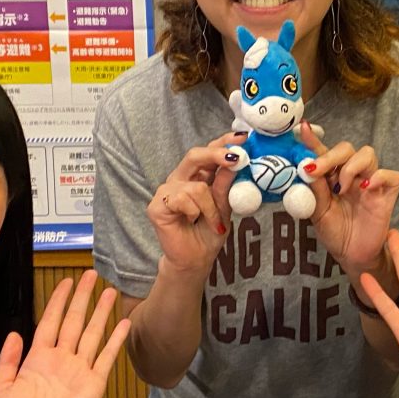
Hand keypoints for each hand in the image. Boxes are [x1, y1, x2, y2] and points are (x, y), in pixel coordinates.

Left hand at [0, 271, 129, 397]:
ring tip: (110, 291)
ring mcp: (79, 371)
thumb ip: (7, 361)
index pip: (50, 322)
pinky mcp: (93, 385)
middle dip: (81, 298)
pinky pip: (106, 358)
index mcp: (37, 360)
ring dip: (101, 313)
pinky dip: (115, 341)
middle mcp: (60, 361)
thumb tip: (15, 332)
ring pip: (92, 334)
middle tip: (90, 275)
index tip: (66, 281)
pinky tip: (123, 324)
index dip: (58, 301)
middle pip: (73, 321)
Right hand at [147, 133, 241, 275]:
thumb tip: (236, 161)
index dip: (223, 142)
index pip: (208, 152)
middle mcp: (180, 179)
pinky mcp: (156, 206)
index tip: (243, 137)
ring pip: (196, 186)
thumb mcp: (225, 207)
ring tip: (213, 222)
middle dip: (216, 155)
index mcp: (197, 176)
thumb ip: (225, 185)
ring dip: (211, 206)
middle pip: (194, 155)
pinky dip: (196, 212)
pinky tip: (193, 221)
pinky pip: (183, 200)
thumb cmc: (209, 233)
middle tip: (235, 159)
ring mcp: (166, 191)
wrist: (195, 260)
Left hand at [299, 122, 398, 276]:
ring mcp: (371, 182)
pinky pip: (390, 175)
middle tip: (316, 170)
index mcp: (332, 176)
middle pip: (347, 148)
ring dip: (351, 167)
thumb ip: (314, 188)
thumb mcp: (318, 211)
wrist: (352, 255)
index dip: (312, 140)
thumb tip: (304, 166)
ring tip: (341, 189)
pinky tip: (366, 188)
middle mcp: (352, 174)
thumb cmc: (335, 232)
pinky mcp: (387, 193)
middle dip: (330, 156)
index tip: (300, 129)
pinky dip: (379, 177)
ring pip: (367, 154)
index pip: (323, 152)